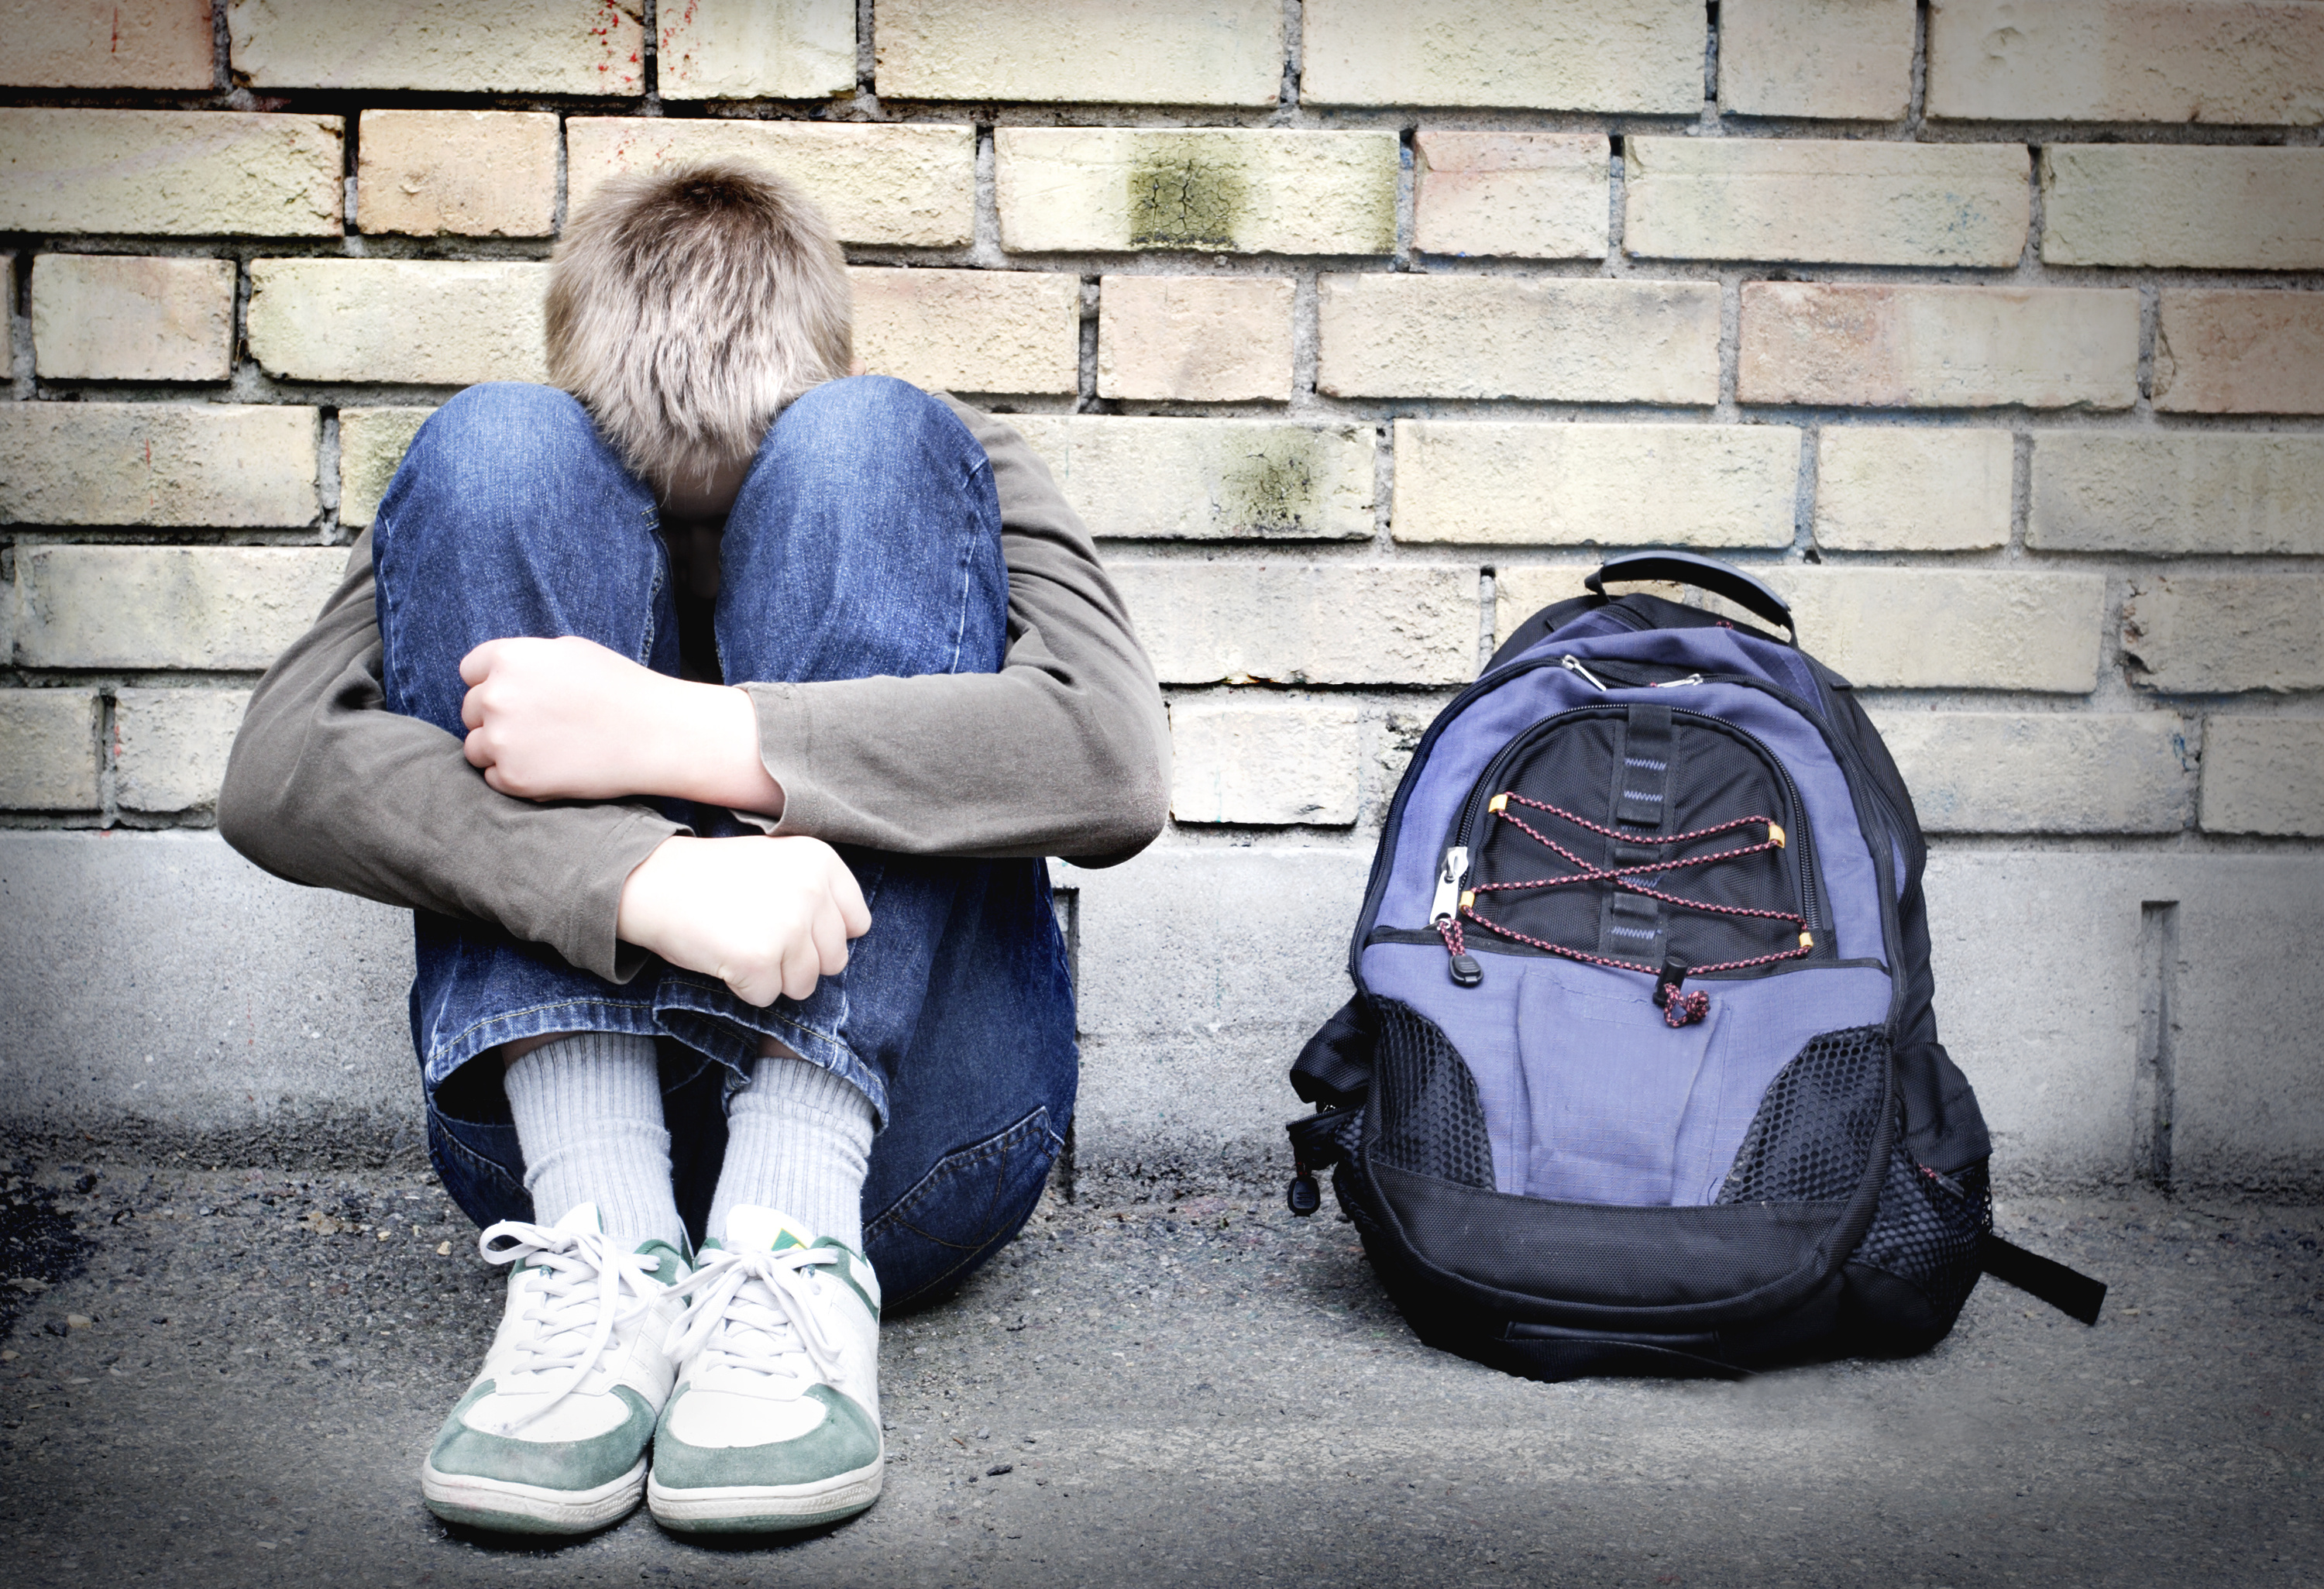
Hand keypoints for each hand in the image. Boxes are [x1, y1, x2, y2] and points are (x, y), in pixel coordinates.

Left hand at [458, 636, 780, 812]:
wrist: (655, 734)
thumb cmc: (620, 688)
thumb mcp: (570, 651)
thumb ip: (526, 660)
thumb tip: (497, 675)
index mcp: (509, 658)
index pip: (469, 671)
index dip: (492, 684)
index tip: (519, 697)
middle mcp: (496, 696)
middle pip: (469, 711)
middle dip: (496, 718)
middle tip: (537, 727)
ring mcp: (502, 739)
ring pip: (475, 748)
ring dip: (499, 751)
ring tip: (543, 750)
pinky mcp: (513, 777)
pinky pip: (494, 778)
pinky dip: (515, 777)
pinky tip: (551, 768)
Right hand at [617, 835, 870, 1005]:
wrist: (652, 882)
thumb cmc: (716, 880)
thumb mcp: (779, 865)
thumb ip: (818, 893)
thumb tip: (851, 938)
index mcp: (821, 861)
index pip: (857, 924)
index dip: (822, 935)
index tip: (788, 924)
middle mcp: (812, 890)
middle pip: (834, 960)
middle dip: (798, 961)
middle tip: (757, 936)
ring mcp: (787, 925)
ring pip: (804, 985)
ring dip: (772, 977)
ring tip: (739, 944)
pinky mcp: (759, 958)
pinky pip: (767, 998)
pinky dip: (744, 988)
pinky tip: (723, 957)